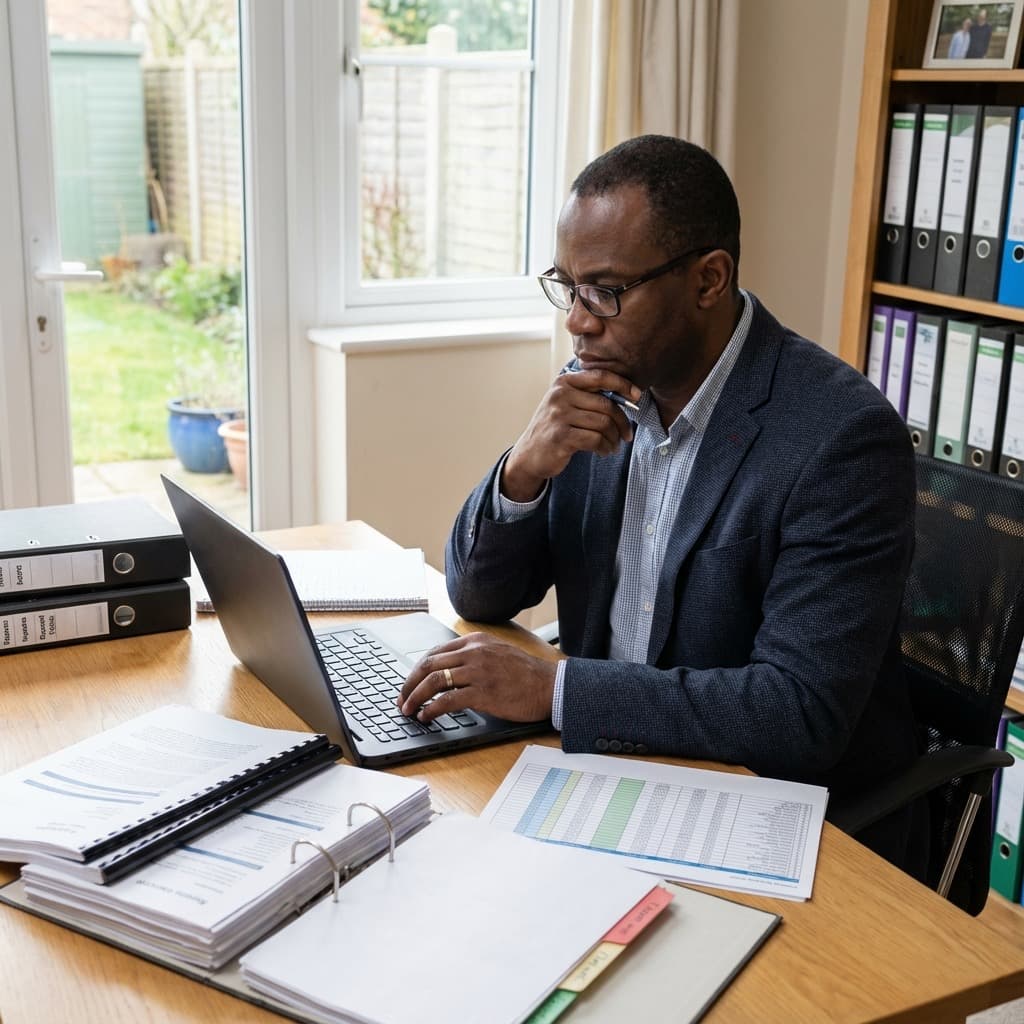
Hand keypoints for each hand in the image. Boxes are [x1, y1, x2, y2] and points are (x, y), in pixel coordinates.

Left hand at [397, 632, 556, 723]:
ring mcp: (478, 671)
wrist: (550, 685)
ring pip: (434, 681)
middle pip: (428, 665)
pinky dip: (431, 709)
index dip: (416, 670)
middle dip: (409, 684)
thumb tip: (446, 672)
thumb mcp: (496, 653)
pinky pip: (447, 700)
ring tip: (408, 709)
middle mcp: (474, 652)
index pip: (435, 652)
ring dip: (415, 697)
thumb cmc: (525, 674)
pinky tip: (426, 716)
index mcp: (475, 641)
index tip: (409, 683)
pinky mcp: (483, 692)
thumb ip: (473, 656)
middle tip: (401, 698)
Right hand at [501, 368, 640, 501]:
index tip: (637, 396)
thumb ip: (588, 395)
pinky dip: (605, 447)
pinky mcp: (561, 436)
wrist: (529, 454)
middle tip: (627, 435)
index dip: (623, 385)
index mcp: (564, 382)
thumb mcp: (566, 404)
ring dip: (614, 438)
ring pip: (604, 424)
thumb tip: (628, 395)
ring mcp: (559, 415)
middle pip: (607, 405)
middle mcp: (560, 395)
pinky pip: (596, 439)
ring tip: (613, 446)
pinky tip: (604, 451)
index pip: (601, 376)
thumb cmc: (555, 428)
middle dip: (622, 422)